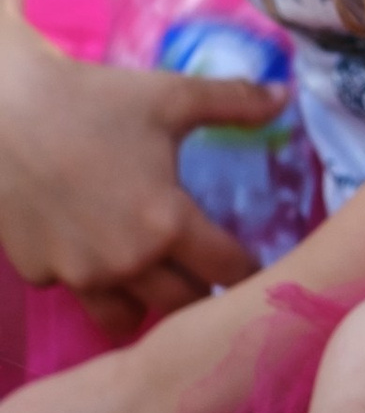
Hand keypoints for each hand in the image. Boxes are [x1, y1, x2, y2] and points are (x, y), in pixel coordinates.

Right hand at [0, 31, 279, 329]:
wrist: (1, 109)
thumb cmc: (91, 100)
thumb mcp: (172, 96)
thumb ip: (235, 102)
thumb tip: (288, 94)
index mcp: (167, 223)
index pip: (230, 269)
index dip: (249, 267)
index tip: (251, 263)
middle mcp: (126, 262)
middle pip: (183, 305)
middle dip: (199, 291)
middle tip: (204, 273)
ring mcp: (77, 274)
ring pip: (125, 318)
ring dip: (144, 304)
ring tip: (153, 281)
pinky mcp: (37, 274)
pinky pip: (76, 291)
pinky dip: (88, 281)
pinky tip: (92, 253)